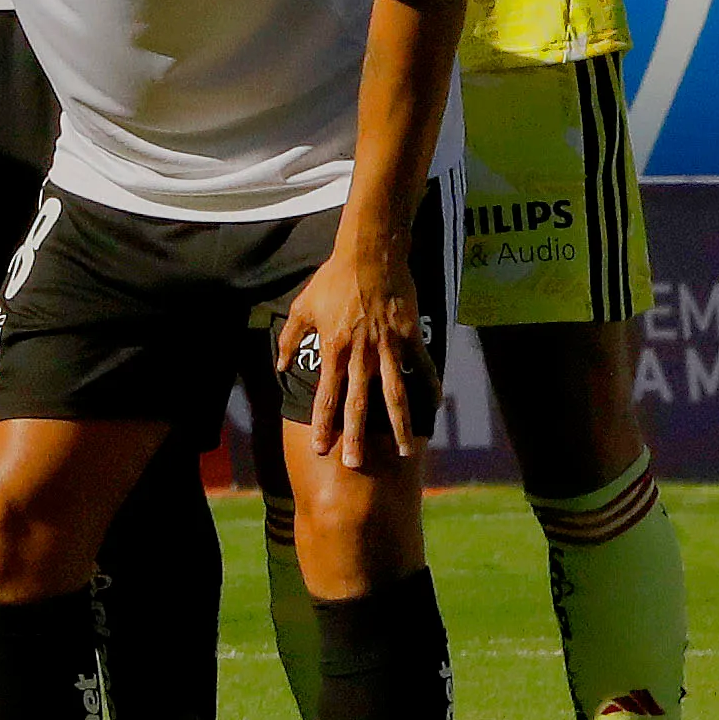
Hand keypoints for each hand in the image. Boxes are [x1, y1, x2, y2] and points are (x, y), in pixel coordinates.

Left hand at [279, 224, 432, 466]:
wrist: (370, 254)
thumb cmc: (333, 280)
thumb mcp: (302, 306)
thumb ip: (290, 339)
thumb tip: (282, 367)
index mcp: (333, 350)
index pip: (326, 396)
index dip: (323, 425)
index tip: (321, 449)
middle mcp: (360, 355)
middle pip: (359, 404)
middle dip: (357, 437)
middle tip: (356, 465)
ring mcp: (388, 348)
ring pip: (394, 395)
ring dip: (400, 425)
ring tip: (406, 451)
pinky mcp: (410, 337)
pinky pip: (422, 367)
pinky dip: (429, 387)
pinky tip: (436, 407)